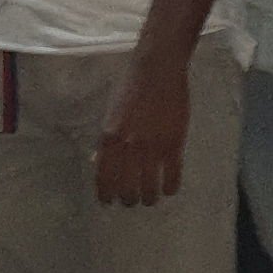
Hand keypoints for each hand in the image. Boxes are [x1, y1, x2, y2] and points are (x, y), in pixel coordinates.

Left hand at [94, 49, 191, 208]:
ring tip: (150, 199)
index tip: (108, 202)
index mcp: (108, 137)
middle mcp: (128, 146)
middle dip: (128, 199)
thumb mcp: (110, 112)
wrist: (157, 69)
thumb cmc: (130, 86)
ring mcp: (152, 147)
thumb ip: (106, 139)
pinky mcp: (174, 144)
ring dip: (149, 198)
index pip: (104, 177)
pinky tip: (169, 189)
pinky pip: (172, 177)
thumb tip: (98, 161)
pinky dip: (170, 188)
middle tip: (132, 200)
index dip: (106, 194)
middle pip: (127, 188)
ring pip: (149, 188)